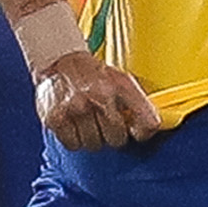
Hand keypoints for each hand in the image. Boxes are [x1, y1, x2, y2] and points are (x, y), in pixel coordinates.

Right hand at [35, 50, 162, 151]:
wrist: (59, 61)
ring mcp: (75, 108)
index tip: (137, 132)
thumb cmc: (92, 73)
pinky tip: (74, 125)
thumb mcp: (121, 79)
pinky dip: (74, 139)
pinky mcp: (56, 118)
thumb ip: (138, 103)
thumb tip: (152, 128)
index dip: (143, 132)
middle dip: (112, 134)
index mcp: (119, 86)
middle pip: (117, 139)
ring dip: (92, 138)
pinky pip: (73, 145)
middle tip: (104, 123)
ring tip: (87, 122)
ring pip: (94, 144)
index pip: (146, 122)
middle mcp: (98, 97)